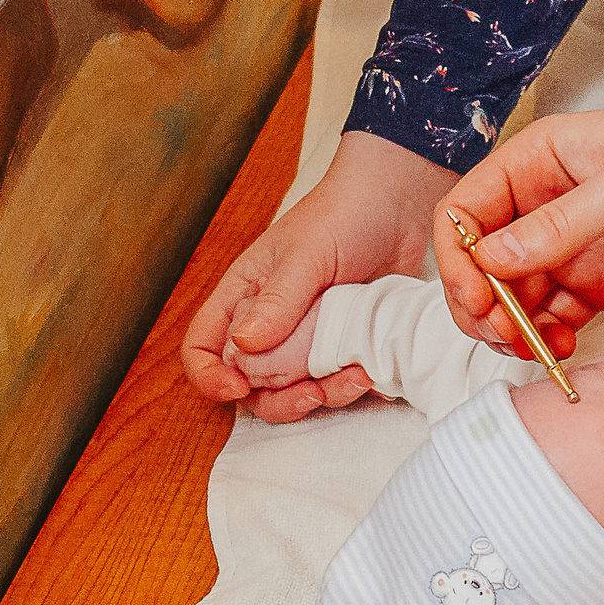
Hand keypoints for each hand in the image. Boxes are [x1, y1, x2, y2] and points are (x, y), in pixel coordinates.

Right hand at [184, 132, 453, 420]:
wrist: (400, 204)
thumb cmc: (342, 214)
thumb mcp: (305, 255)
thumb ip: (278, 301)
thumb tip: (245, 344)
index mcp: (243, 298)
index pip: (203, 348)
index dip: (210, 376)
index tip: (236, 388)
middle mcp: (271, 324)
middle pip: (252, 385)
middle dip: (278, 401)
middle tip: (311, 394)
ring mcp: (311, 338)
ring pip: (299, 390)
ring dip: (324, 396)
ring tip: (357, 376)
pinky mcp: (347, 344)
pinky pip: (341, 381)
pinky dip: (355, 386)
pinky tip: (374, 370)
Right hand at [437, 91, 603, 351]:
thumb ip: (564, 223)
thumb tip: (494, 260)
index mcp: (543, 159)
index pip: (467, 210)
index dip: (459, 258)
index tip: (480, 298)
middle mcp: (551, 202)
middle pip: (483, 261)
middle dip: (481, 303)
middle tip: (505, 337)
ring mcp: (581, 245)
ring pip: (517, 295)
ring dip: (514, 327)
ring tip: (536, 349)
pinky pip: (560, 316)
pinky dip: (551, 337)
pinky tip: (564, 349)